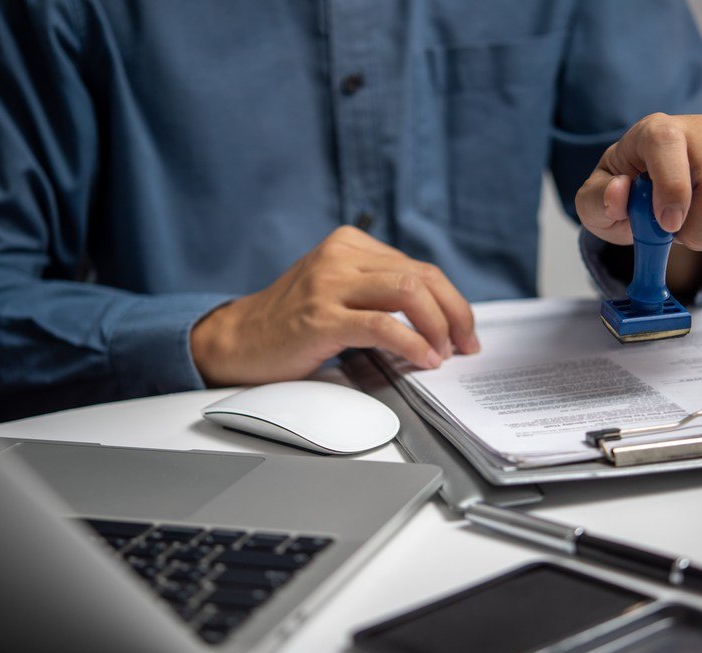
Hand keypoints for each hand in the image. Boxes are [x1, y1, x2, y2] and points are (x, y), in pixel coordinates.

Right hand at [190, 226, 479, 386]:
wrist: (237, 340)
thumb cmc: (291, 322)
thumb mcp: (337, 289)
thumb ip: (378, 289)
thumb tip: (437, 314)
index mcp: (349, 244)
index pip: (420, 267)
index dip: (452, 301)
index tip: (464, 330)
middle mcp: (340, 256)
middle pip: (422, 277)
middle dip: (455, 314)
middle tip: (465, 344)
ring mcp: (328, 285)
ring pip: (409, 293)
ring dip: (438, 327)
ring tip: (443, 353)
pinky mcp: (320, 318)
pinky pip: (382, 326)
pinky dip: (413, 344)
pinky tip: (424, 360)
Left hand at [574, 114, 701, 290]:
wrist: (657, 188)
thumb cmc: (625, 192)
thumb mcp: (594, 201)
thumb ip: (596, 200)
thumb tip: (619, 193)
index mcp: (656, 130)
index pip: (669, 145)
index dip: (670, 190)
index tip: (665, 224)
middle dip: (695, 228)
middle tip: (673, 234)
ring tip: (687, 226)